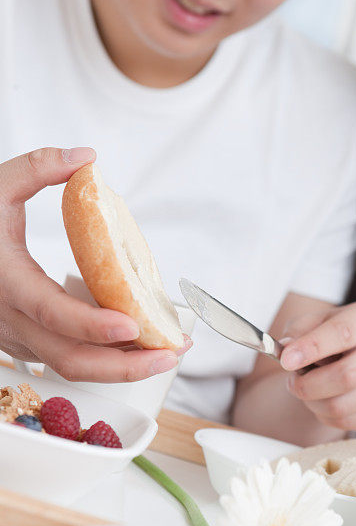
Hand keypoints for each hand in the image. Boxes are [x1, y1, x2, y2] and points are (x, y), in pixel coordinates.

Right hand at [0, 147, 190, 380]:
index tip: (132, 325)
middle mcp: (11, 320)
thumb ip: (36, 168)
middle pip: (71, 359)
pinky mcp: (25, 343)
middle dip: (124, 366)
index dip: (93, 325)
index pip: (53, 313)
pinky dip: (105, 358)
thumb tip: (86, 158)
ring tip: (166, 353)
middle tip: (169, 356)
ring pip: (71, 367)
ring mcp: (17, 337)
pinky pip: (68, 358)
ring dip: (122, 367)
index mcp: (7, 283)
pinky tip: (137, 344)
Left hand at [279, 302, 355, 432]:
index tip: (286, 360)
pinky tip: (324, 400)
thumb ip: (297, 331)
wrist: (350, 356)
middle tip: (292, 382)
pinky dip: (324, 415)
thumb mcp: (311, 323)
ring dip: (313, 402)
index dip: (312, 347)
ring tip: (307, 390)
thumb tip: (288, 347)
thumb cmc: (329, 338)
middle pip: (348, 375)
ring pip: (342, 405)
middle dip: (309, 384)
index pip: (343, 333)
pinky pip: (345, 422)